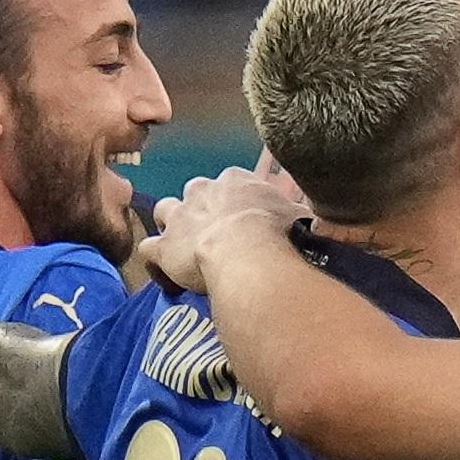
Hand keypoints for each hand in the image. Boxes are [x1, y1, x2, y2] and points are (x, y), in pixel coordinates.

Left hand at [138, 159, 309, 286]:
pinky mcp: (163, 245)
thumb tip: (309, 223)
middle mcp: (202, 191)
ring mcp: (178, 217)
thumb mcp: (300, 217)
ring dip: (172, 227)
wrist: (249, 253)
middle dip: (201, 209)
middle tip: (217, 233)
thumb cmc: (281, 233)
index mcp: (236, 181)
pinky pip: (149, 250)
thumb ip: (296, 216)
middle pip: (195, 192)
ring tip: (185, 249)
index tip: (246, 217)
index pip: (232, 182)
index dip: (236, 200)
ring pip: (164, 211)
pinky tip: (168, 277)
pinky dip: (156, 262)